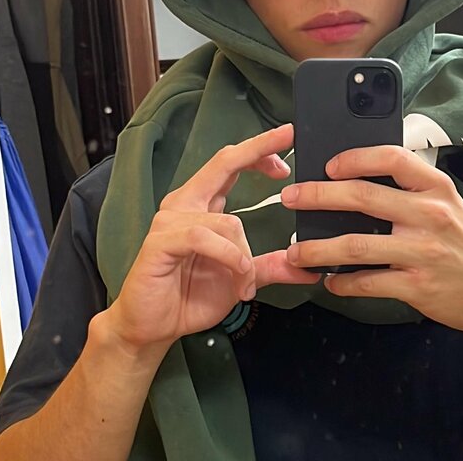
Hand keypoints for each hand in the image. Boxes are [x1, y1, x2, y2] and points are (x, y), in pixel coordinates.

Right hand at [106, 124, 319, 353]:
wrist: (153, 327)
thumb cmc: (190, 296)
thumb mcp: (241, 278)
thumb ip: (270, 266)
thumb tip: (309, 268)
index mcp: (203, 203)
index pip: (232, 164)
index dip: (259, 150)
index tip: (289, 140)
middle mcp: (186, 203)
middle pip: (224, 161)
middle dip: (259, 148)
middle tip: (287, 134)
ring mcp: (171, 220)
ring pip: (228, 220)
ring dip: (246, 255)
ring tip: (246, 282)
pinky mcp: (161, 241)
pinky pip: (204, 236)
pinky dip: (229, 256)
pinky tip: (238, 274)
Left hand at [280, 145, 462, 339]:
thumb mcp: (448, 205)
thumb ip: (411, 190)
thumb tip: (354, 178)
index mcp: (436, 187)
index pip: (391, 157)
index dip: (355, 157)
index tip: (328, 164)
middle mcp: (430, 215)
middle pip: (362, 197)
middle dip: (317, 196)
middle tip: (291, 198)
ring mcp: (423, 252)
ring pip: (355, 244)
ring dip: (317, 248)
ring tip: (295, 250)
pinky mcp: (417, 286)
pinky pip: (367, 282)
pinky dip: (342, 283)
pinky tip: (329, 281)